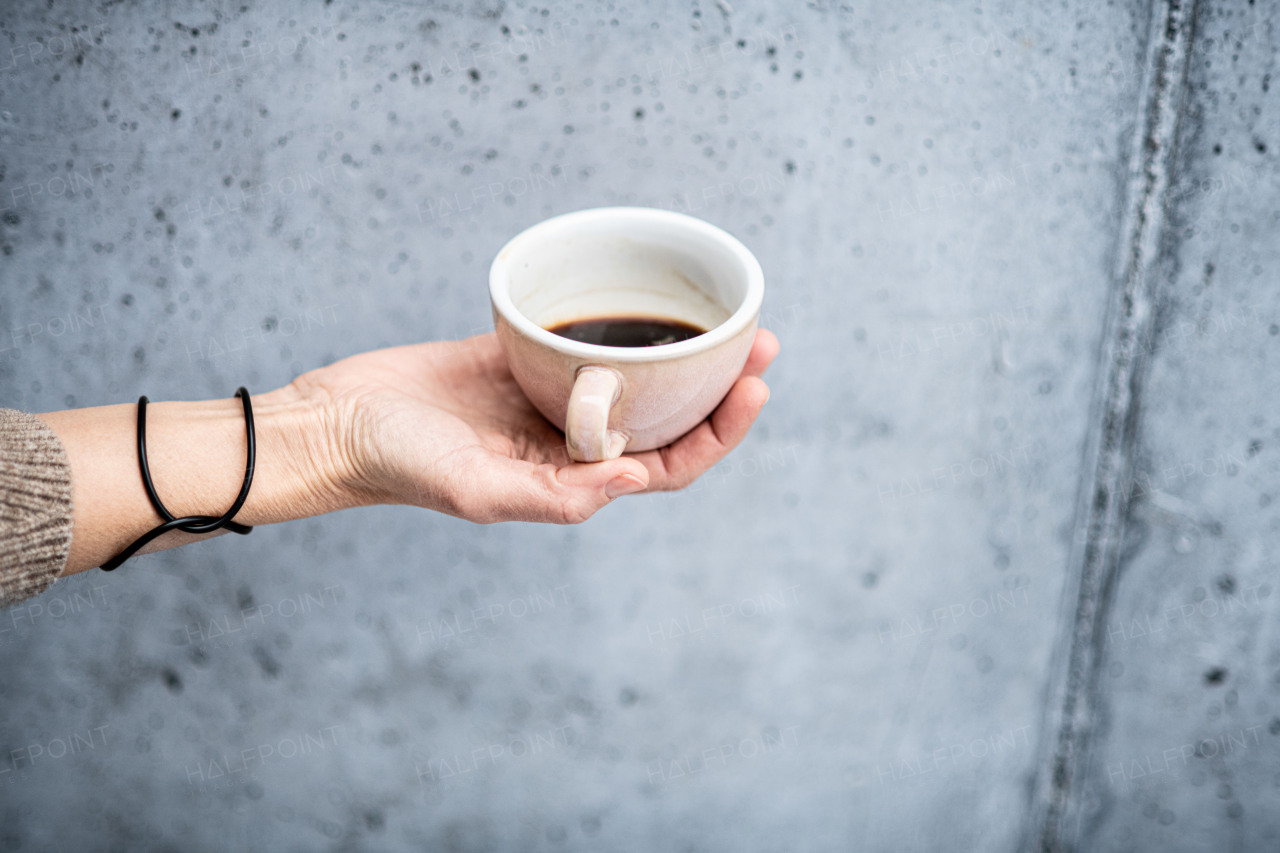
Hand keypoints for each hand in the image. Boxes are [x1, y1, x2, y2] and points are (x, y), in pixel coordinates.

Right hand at [295, 330, 779, 523]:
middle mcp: (568, 445)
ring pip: (633, 379)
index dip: (718, 435)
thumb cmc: (398, 465)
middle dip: (718, 387)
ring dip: (680, 354)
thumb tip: (630, 479)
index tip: (754, 387)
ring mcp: (546, 402)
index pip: (667, 465)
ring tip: (726, 316)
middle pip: (663, 419)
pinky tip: (646, 298)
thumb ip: (553, 496)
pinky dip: (617, 323)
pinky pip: (581, 340)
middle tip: (761, 338)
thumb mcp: (476, 490)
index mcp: (571, 481)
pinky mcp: (518, 360)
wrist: (336, 423)